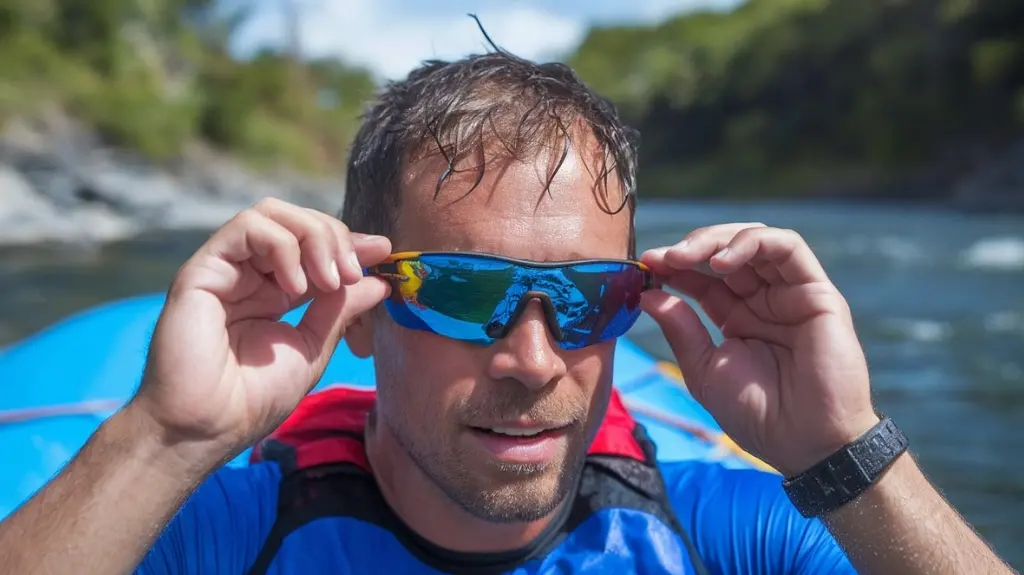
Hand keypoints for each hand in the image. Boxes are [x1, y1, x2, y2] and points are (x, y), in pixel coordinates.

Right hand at [127, 198, 391, 467]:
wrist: (207, 427)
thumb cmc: (252, 398)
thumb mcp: (312, 347)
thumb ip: (340, 310)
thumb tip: (378, 280)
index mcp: (275, 290)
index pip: (314, 244)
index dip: (350, 242)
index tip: (383, 251)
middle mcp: (249, 273)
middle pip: (297, 220)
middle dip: (335, 237)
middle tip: (351, 273)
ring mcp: (225, 268)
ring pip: (273, 213)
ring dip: (313, 237)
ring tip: (329, 280)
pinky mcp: (203, 269)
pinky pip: (247, 227)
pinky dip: (283, 246)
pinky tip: (295, 287)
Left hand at [639, 223, 878, 476]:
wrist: (805, 444)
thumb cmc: (758, 415)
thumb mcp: (705, 370)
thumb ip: (680, 329)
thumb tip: (647, 292)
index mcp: (736, 317)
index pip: (702, 278)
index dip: (673, 267)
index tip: (644, 266)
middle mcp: (763, 300)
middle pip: (725, 252)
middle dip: (690, 248)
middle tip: (661, 258)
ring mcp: (790, 293)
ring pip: (755, 240)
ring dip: (716, 239)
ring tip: (685, 256)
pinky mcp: (816, 292)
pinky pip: (788, 247)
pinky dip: (752, 242)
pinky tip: (721, 261)